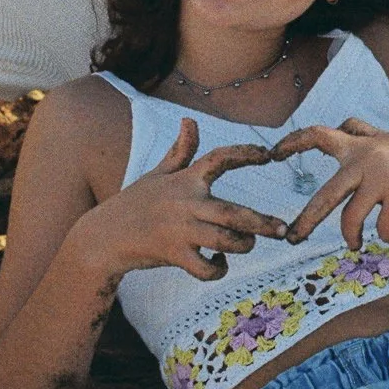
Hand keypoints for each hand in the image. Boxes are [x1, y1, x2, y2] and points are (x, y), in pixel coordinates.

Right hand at [76, 118, 287, 281]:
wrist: (104, 237)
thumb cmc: (135, 203)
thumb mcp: (157, 173)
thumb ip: (180, 150)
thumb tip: (190, 119)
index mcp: (185, 180)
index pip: (220, 158)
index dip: (245, 154)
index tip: (268, 154)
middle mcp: (186, 203)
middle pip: (234, 213)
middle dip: (263, 223)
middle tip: (283, 229)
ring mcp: (181, 231)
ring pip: (226, 241)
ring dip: (243, 245)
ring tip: (247, 243)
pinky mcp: (174, 256)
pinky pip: (205, 267)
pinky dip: (218, 269)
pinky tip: (219, 262)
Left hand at [274, 119, 388, 248]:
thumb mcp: (387, 140)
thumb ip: (363, 135)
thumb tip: (342, 127)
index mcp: (360, 144)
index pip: (319, 135)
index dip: (293, 142)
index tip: (273, 152)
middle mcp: (367, 157)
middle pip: (326, 194)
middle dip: (306, 220)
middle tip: (292, 238)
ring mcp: (383, 177)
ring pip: (350, 217)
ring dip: (351, 237)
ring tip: (355, 244)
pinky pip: (382, 227)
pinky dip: (385, 237)